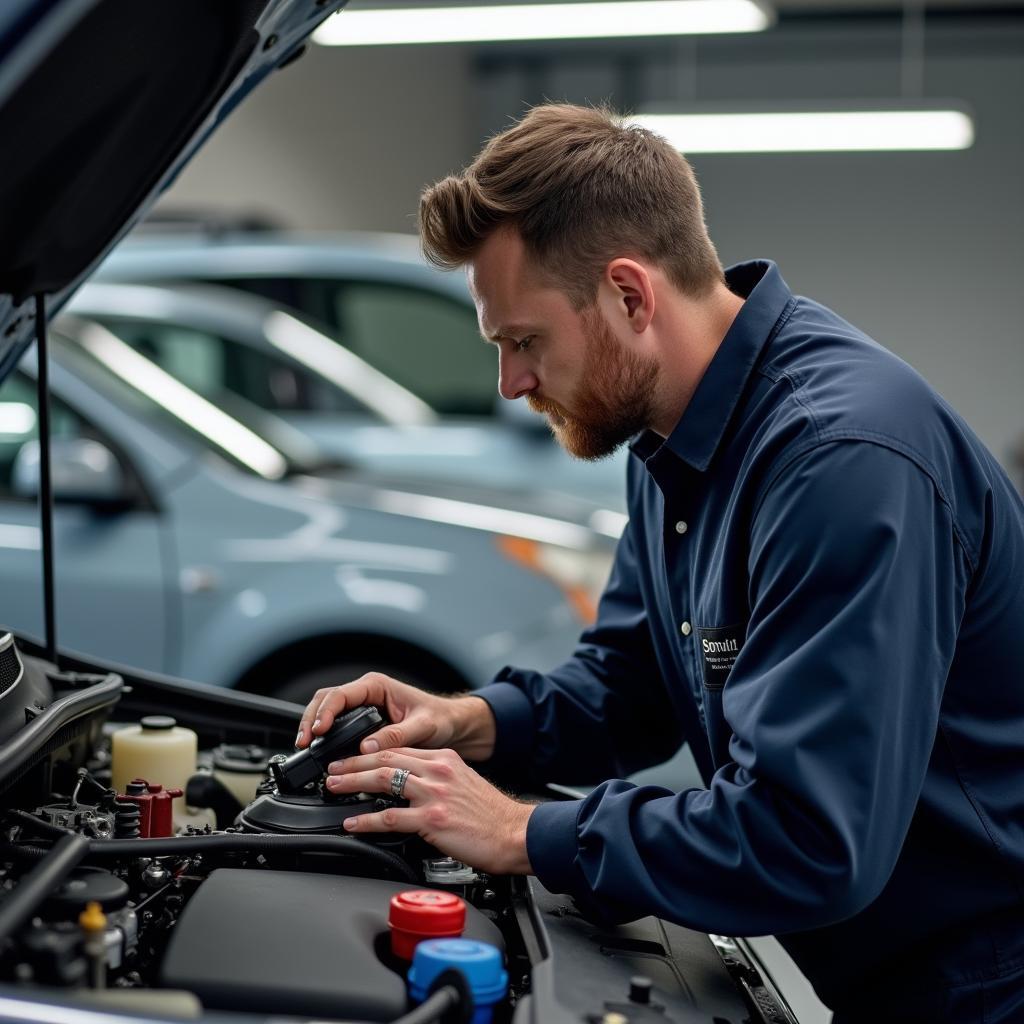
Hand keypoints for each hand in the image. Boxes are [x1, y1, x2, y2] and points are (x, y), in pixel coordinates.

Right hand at [295, 672, 495, 761]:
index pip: (341, 694)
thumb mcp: (423, 726)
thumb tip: (367, 747)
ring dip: (312, 727)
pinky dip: (324, 735)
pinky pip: (335, 724)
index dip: (325, 712)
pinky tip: (319, 750)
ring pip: (326, 711)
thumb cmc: (440, 719)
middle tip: (303, 742)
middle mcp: (366, 693)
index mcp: (377, 686)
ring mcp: (362, 706)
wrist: (450, 724)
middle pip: (326, 700)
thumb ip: (397, 736)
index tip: (318, 731)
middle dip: (310, 719)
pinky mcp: (361, 722)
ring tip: (305, 747)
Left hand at [326, 746, 534, 874]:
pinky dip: (366, 820)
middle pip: (385, 758)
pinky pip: (389, 817)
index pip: (399, 748)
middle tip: (333, 768)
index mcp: (445, 759)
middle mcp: (437, 771)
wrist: (515, 833)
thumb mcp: (464, 782)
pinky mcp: (432, 820)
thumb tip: (411, 784)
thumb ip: (438, 778)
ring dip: (353, 783)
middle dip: (354, 762)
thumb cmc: (492, 815)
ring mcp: (434, 794)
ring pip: (383, 781)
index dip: (371, 751)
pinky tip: (352, 822)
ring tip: (334, 787)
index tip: (353, 756)